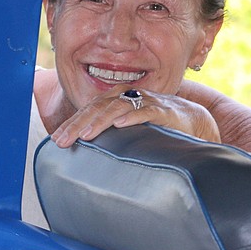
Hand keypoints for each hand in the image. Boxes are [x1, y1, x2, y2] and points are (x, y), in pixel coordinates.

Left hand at [50, 85, 220, 147]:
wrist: (193, 120)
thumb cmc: (156, 126)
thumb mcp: (128, 129)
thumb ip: (109, 135)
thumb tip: (83, 153)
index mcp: (117, 99)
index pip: (89, 109)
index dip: (72, 123)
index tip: (57, 140)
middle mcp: (129, 96)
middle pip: (98, 107)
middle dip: (79, 124)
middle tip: (63, 141)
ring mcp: (146, 102)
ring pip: (117, 108)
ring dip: (99, 121)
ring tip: (86, 134)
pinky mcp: (164, 111)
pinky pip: (146, 111)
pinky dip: (133, 116)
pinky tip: (120, 125)